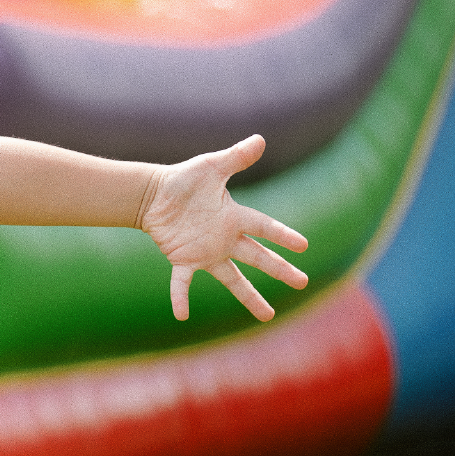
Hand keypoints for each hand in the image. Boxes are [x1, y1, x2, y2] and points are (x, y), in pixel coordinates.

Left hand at [141, 135, 308, 321]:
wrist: (151, 194)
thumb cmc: (183, 179)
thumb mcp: (210, 167)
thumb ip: (235, 157)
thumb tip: (260, 139)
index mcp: (234, 217)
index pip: (264, 227)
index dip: (282, 235)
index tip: (303, 245)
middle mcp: (225, 238)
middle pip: (258, 257)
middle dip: (279, 269)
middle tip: (302, 282)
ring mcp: (206, 252)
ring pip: (232, 279)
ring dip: (249, 297)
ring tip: (268, 316)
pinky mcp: (182, 259)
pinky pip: (182, 282)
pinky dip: (180, 297)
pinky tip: (181, 315)